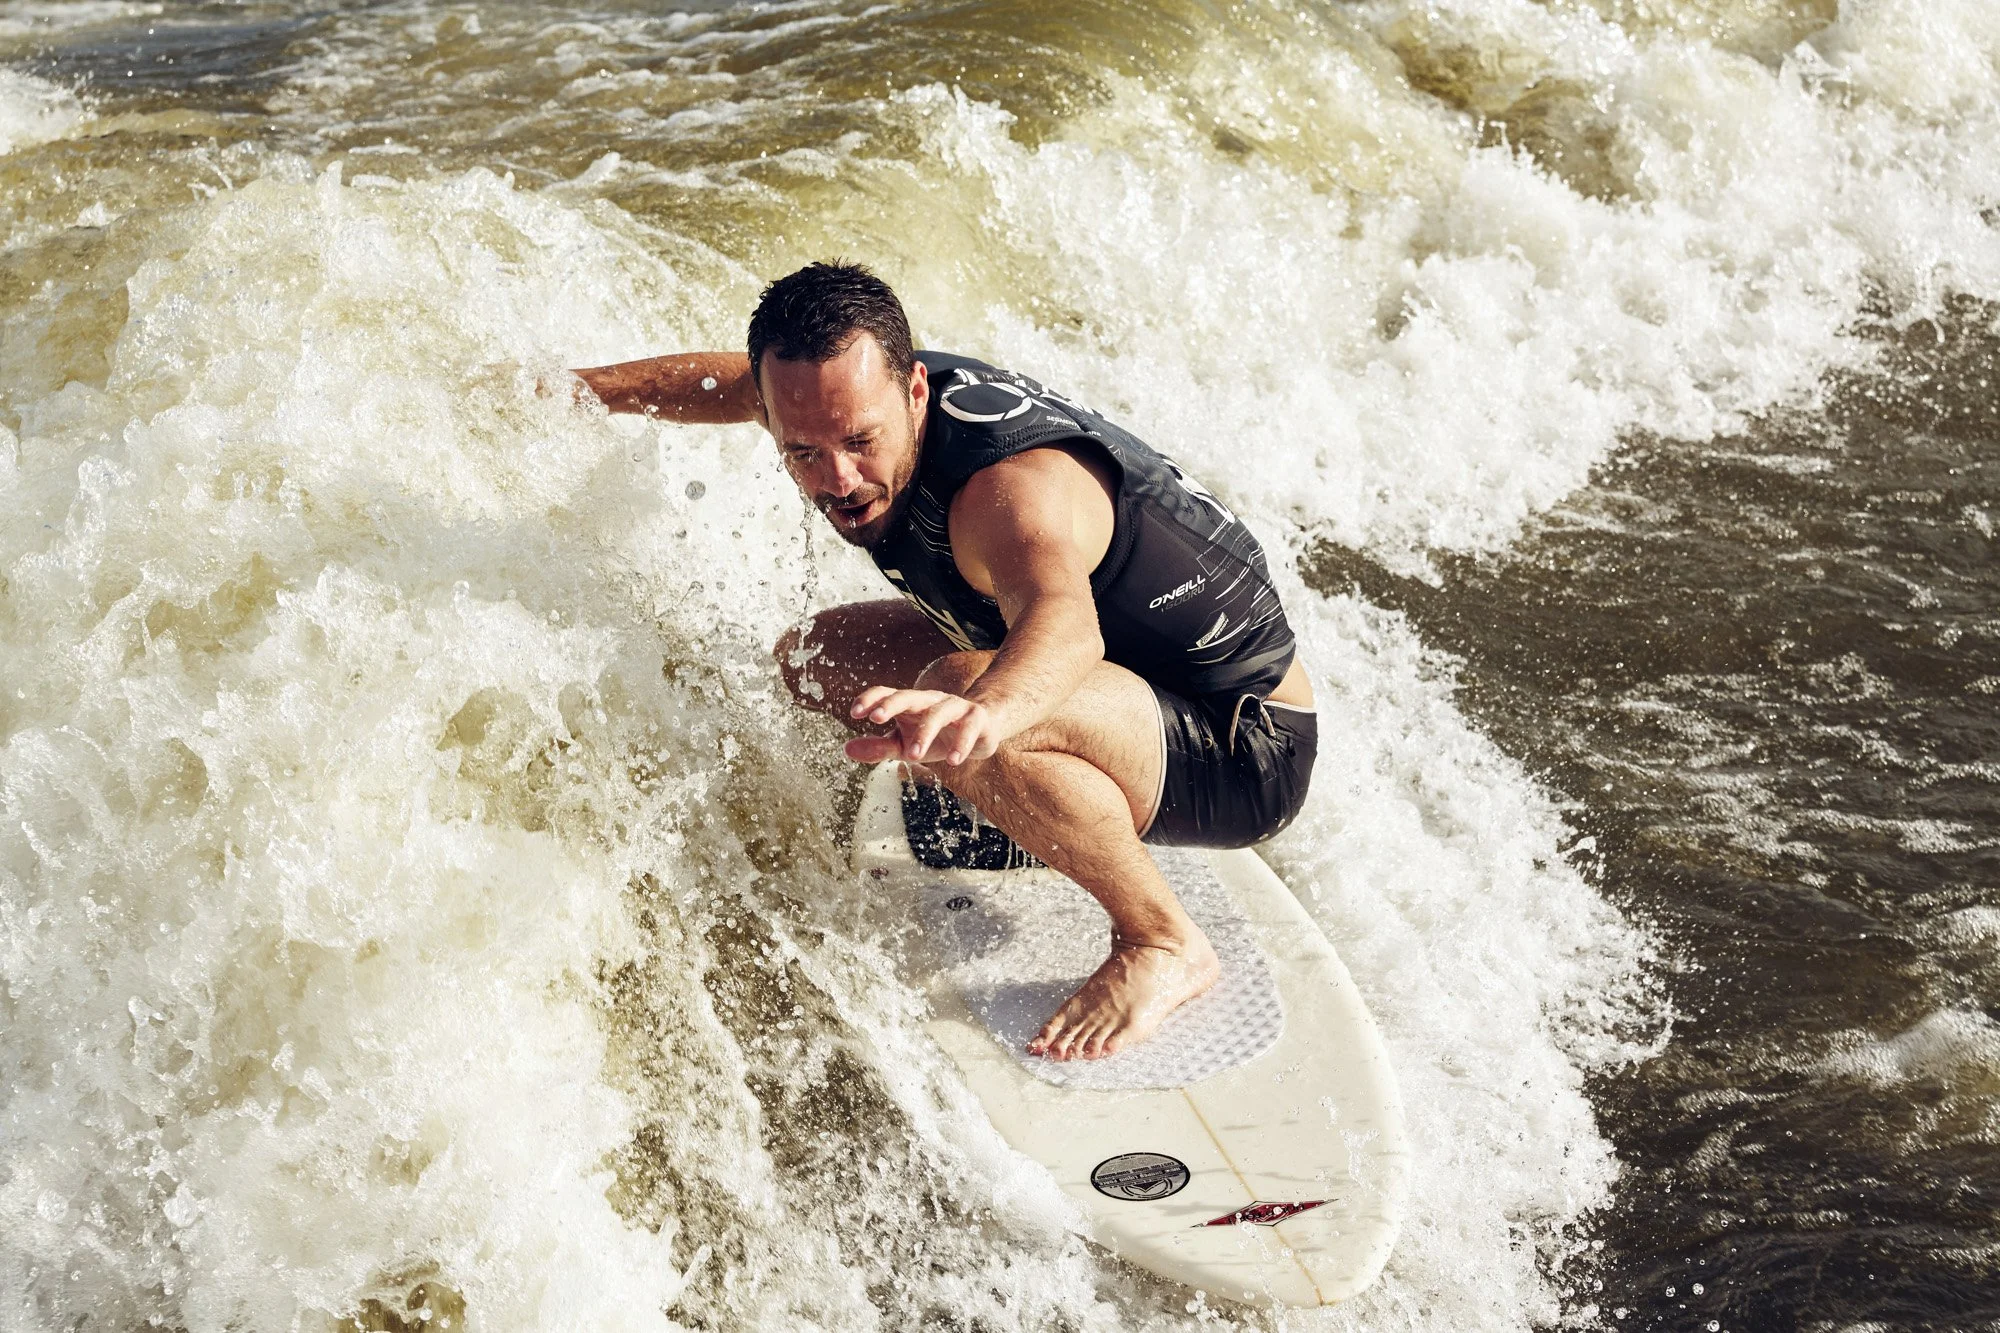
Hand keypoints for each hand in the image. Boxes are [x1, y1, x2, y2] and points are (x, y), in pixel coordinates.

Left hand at [843, 687, 1005, 766]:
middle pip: (909, 696)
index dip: (871, 699)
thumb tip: (846, 749)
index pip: (887, 694)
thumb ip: (878, 747)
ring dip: (924, 733)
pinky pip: (968, 728)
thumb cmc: (937, 736)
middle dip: (891, 704)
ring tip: (913, 755)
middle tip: (876, 718)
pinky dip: (961, 744)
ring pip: (938, 713)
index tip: (855, 713)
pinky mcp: (976, 718)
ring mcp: (954, 706)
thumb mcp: (904, 745)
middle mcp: (930, 700)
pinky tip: (952, 760)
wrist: (982, 730)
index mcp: (910, 704)